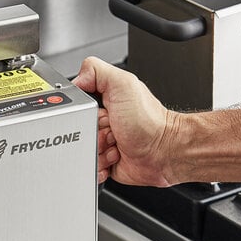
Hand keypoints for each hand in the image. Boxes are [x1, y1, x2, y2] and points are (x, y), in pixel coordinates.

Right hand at [73, 57, 180, 186]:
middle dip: (93, 134)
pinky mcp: (106, 162)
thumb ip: (96, 71)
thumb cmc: (149, 122)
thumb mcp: (122, 83)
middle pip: (79, 132)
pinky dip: (100, 166)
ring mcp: (105, 143)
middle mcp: (105, 122)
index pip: (78, 106)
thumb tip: (77, 78)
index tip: (101, 113)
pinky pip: (91, 169)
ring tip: (116, 144)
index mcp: (105, 101)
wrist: (163, 152)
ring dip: (98, 150)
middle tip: (112, 129)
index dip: (86, 113)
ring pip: (84, 152)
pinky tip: (115, 157)